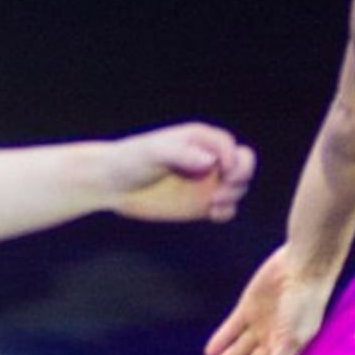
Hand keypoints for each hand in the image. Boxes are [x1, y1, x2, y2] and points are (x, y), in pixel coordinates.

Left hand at [103, 123, 256, 225]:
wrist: (111, 184)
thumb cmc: (130, 160)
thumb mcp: (153, 151)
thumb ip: (182, 153)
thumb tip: (210, 160)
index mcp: (199, 140)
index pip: (230, 146)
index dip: (234, 159)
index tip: (224, 171)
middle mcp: (207, 160)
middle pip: (243, 165)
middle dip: (240, 176)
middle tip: (224, 187)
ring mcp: (206, 183)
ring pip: (237, 188)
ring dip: (233, 196)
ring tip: (213, 202)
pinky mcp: (200, 204)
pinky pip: (225, 209)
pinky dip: (225, 212)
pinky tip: (212, 213)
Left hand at [202, 248, 332, 354]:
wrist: (302, 267)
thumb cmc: (304, 305)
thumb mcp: (292, 338)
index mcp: (287, 350)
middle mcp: (272, 340)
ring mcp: (259, 324)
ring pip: (238, 350)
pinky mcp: (248, 308)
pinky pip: (231, 329)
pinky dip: (221, 340)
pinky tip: (209, 353)